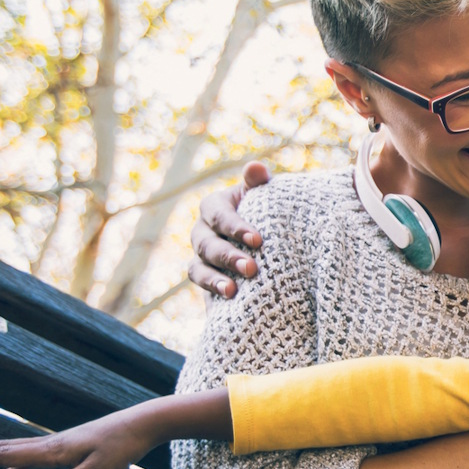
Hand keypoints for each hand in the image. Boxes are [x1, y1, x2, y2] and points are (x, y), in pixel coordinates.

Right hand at [188, 161, 271, 297]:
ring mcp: (201, 257)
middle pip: (207, 244)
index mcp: (214, 207)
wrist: (269, 241)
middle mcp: (203, 231)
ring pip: (198, 268)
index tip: (258, 240)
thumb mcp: (264, 196)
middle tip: (252, 268)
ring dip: (214, 279)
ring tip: (232, 290)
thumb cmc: (266, 212)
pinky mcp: (205, 278)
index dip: (235, 227)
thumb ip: (258, 182)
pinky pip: (202, 286)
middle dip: (228, 257)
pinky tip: (229, 300)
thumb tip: (255, 167)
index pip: (219, 215)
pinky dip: (212, 292)